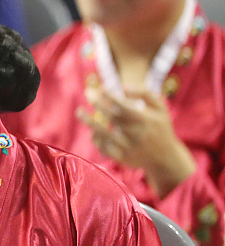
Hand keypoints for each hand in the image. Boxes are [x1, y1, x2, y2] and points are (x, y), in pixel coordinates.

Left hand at [76, 86, 195, 197]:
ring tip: (79, 111)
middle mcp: (137, 134)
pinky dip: (96, 138)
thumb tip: (123, 86)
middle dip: (97, 103)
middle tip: (87, 91)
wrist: (166, 158)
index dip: (109, 96)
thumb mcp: (160, 109)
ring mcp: (128, 147)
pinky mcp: (122, 158)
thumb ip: (145, 94)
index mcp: (146, 120)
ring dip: (89, 121)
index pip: (123, 106)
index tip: (100, 87)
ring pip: (103, 133)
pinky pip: (103, 147)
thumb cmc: (160, 128)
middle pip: (111, 117)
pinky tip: (93, 131)